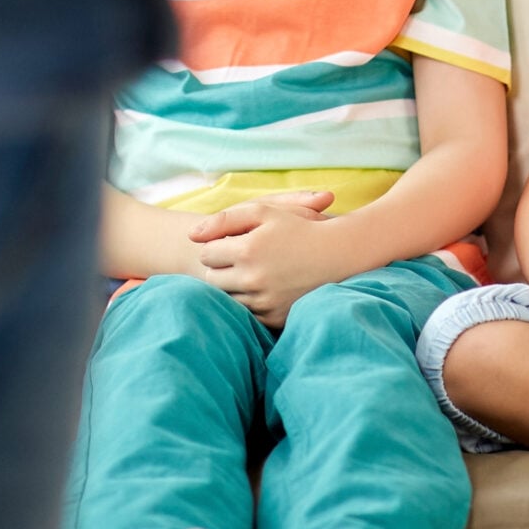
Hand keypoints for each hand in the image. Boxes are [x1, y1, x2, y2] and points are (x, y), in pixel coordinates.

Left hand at [191, 195, 347, 327]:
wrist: (338, 255)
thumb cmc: (297, 228)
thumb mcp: (263, 211)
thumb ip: (224, 219)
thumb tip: (191, 235)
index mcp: (248, 250)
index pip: (207, 253)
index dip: (217, 246)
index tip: (233, 243)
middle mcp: (253, 278)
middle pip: (211, 279)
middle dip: (220, 268)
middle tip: (240, 259)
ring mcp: (264, 301)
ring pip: (227, 298)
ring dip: (233, 286)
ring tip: (253, 272)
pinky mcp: (274, 318)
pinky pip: (247, 314)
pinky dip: (250, 302)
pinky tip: (264, 287)